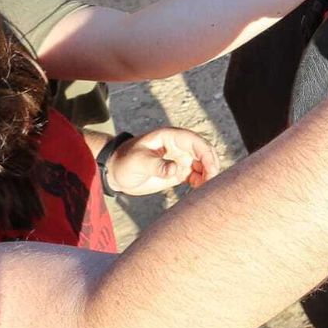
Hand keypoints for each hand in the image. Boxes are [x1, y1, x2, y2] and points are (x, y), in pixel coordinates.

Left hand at [106, 128, 221, 195]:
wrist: (116, 172)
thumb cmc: (125, 162)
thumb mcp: (139, 162)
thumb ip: (157, 165)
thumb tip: (176, 169)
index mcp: (171, 137)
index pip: (196, 142)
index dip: (206, 155)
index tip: (210, 171)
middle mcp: (179, 147)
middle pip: (204, 152)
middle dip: (211, 165)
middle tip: (210, 182)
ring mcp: (180, 159)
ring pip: (204, 164)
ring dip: (208, 174)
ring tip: (205, 189)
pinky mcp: (178, 172)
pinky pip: (197, 175)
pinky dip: (202, 182)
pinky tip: (198, 190)